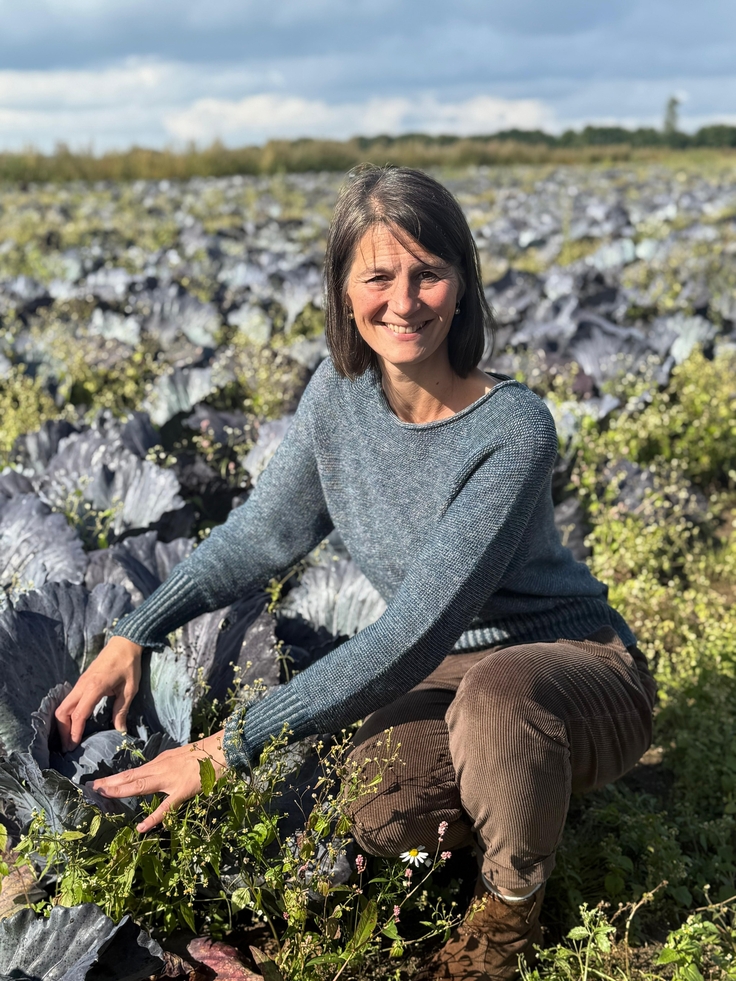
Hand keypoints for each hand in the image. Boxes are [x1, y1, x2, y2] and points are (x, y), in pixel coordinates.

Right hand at [55, 637, 142, 750]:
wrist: (125, 642)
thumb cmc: (129, 665)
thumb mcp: (130, 689)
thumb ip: (122, 710)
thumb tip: (120, 730)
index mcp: (94, 688)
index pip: (79, 714)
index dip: (74, 732)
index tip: (73, 746)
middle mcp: (82, 686)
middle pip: (63, 711)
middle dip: (63, 731)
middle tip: (68, 747)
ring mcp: (80, 683)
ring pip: (63, 706)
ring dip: (63, 723)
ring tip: (69, 738)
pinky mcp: (81, 682)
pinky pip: (69, 700)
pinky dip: (67, 714)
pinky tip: (74, 723)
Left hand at [90, 730, 227, 832]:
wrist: (223, 748)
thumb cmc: (207, 753)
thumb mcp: (182, 756)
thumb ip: (169, 765)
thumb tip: (158, 772)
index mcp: (161, 761)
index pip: (133, 771)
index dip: (115, 778)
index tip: (98, 783)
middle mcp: (161, 768)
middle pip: (130, 777)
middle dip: (110, 783)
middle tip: (92, 789)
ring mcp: (170, 779)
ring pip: (140, 785)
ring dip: (120, 790)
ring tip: (103, 795)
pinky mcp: (183, 790)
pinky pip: (166, 807)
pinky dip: (153, 818)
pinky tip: (141, 827)